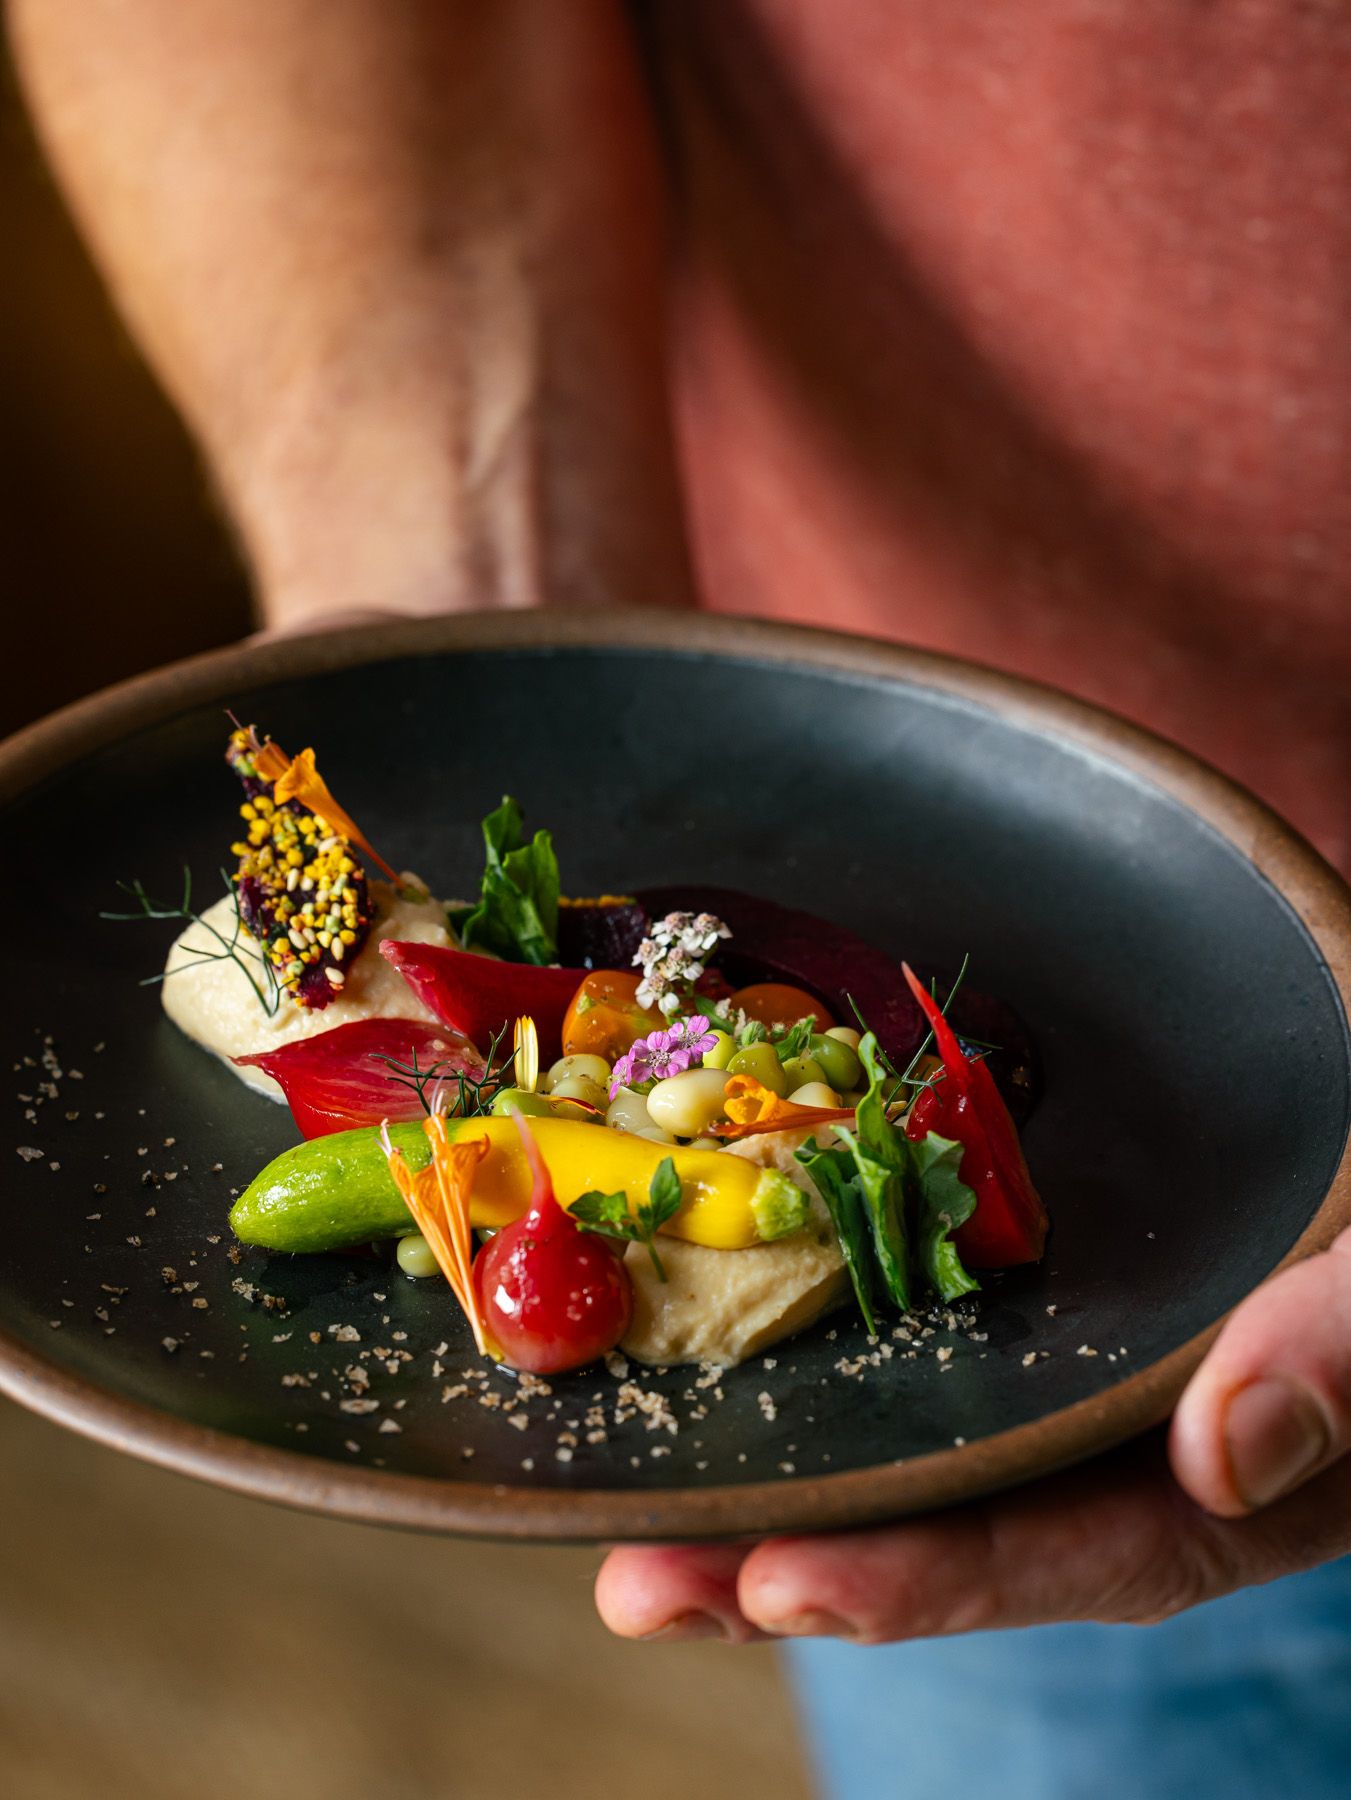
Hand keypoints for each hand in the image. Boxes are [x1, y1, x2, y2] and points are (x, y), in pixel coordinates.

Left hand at [595, 1227, 1350, 1642]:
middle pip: (970, 1505)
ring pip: (923, 1407)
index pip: (1092, 1542)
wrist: (1344, 1002)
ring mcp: (1076, 1319)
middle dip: (807, 1556)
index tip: (788, 1586)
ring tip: (628, 1499)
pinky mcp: (1025, 1226)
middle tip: (646, 1587)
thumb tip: (1228, 1450)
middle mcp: (1140, 1405)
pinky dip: (811, 1307)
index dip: (938, 1575)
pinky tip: (699, 1311)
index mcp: (1252, 1448)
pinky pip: (916, 1280)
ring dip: (779, 1453)